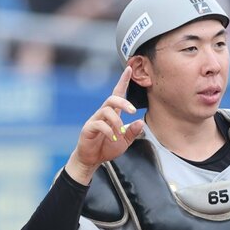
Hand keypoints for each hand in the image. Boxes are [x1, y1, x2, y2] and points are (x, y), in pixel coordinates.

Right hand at [64, 66, 145, 184]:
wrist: (92, 159)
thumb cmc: (107, 148)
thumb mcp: (125, 141)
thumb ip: (133, 132)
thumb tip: (141, 121)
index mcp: (113, 114)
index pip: (118, 94)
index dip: (123, 81)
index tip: (129, 69)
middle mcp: (103, 114)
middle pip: (112, 98)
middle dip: (124, 102)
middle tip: (133, 111)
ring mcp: (95, 120)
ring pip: (106, 110)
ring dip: (117, 122)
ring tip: (120, 134)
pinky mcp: (89, 128)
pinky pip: (99, 124)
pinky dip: (109, 131)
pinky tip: (113, 139)